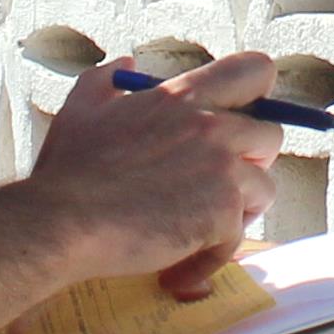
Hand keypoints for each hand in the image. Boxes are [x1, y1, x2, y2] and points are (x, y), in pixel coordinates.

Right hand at [19, 52, 285, 294]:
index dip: (260, 94)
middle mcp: (211, 127)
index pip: (254, 71)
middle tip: (216, 185)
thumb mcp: (81, 108)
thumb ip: (105, 80)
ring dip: (238, 211)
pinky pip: (238, 235)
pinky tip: (180, 270)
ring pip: (264, 188)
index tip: (245, 117)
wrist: (62, 223)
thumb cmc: (69, 170)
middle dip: (250, 161)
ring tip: (201, 229)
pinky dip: (212, 257)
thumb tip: (125, 63)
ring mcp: (222, 171)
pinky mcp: (223, 214)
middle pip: (270, 135)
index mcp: (182, 98)